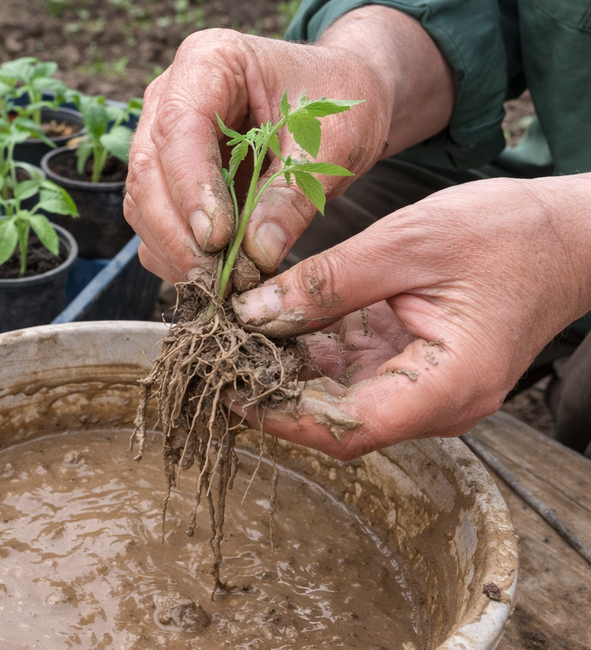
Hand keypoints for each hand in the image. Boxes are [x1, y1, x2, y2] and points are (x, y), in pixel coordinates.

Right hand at [124, 7, 451, 283]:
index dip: (192, 187)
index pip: (179, 126)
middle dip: (176, 231)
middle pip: (148, 170)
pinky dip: (174, 255)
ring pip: (141, 201)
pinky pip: (152, 221)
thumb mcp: (331, 142)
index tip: (216, 238)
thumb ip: (294, 193)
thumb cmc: (335, 103)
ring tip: (218, 284)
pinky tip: (209, 277)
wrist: (335, 102)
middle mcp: (168, 96)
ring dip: (172, 250)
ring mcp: (159, 137)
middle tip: (214, 278)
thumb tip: (258, 252)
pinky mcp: (163, 176)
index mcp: (208, 62)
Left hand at [230, 175, 590, 458]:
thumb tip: (252, 314)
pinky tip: (271, 321)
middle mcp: (436, 402)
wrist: (567, 235)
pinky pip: (349, 372)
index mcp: (448, 384)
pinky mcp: (410, 367)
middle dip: (271, 392)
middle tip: (214, 355)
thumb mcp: (408, 244)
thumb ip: (328, 282)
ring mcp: (423, 389)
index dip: (280, 417)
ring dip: (284, 369)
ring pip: (335, 398)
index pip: (348, 428)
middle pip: (335, 420)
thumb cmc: (507, 234)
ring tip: (231, 334)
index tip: (228, 388)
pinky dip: (309, 350)